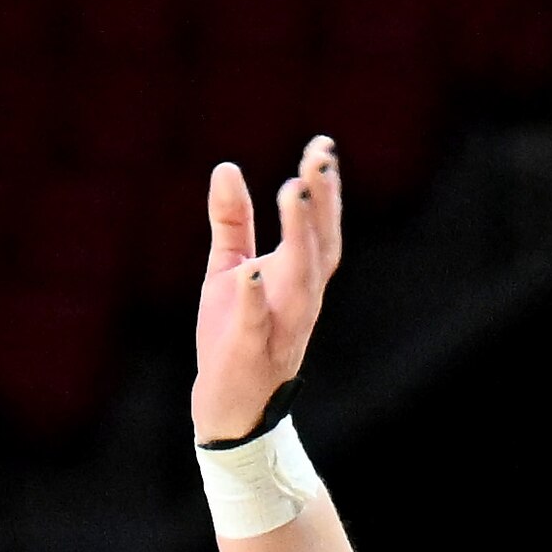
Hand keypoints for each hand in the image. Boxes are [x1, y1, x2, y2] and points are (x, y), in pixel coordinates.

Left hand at [190, 135, 342, 443]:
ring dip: (299, 235)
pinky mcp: (250, 349)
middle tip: (318, 160)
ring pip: (300, 277)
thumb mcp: (230, 267)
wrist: (230, 405)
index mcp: (300, 275)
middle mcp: (301, 296)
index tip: (322, 146)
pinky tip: (249, 272)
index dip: (324, 188)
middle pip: (320, 243)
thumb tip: (226, 167)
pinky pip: (256, 322)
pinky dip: (254, 298)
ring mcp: (280, 323)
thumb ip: (233, 220)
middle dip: (321, 202)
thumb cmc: (235, 333)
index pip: (320, 224)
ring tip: (293, 191)